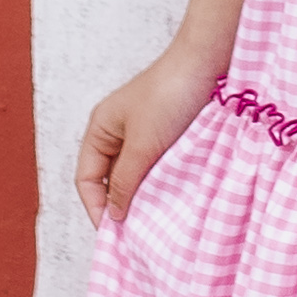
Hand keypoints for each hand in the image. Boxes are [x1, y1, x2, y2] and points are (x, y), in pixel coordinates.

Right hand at [76, 37, 221, 224]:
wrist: (209, 61)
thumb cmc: (170, 94)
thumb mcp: (143, 144)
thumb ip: (125, 181)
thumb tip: (114, 215)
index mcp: (100, 128)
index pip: (86, 178)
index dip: (95, 207)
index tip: (114, 233)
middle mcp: (118, 130)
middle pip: (108, 179)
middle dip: (118, 205)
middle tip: (133, 235)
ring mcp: (144, 132)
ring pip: (134, 175)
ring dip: (140, 196)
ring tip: (152, 222)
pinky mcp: (168, 134)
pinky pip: (155, 167)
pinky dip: (158, 184)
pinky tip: (170, 199)